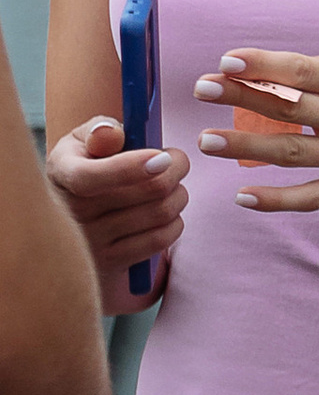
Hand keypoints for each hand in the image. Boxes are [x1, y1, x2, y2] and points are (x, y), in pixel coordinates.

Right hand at [48, 114, 188, 301]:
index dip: (130, 167)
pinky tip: (168, 213)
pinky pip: (160, 240)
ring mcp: (91, 242)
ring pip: (161, 213)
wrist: (69, 221)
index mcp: (63, 172)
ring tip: (173, 187)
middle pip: (149, 190)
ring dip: (180, 195)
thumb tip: (113, 133)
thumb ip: (99, 131)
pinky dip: (175, 223)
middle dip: (175, 169)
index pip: (90, 177)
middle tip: (177, 161)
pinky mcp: (111, 263)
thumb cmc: (86, 168)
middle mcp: (72, 211)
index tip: (163, 157)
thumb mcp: (81, 144)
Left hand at [192, 46, 318, 209]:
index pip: (305, 73)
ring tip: (208, 141)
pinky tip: (244, 196)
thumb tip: (285, 68)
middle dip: (243, 97)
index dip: (264, 66)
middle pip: (291, 109)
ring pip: (294, 152)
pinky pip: (314, 198)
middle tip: (202, 89)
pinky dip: (279, 200)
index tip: (228, 60)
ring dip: (248, 147)